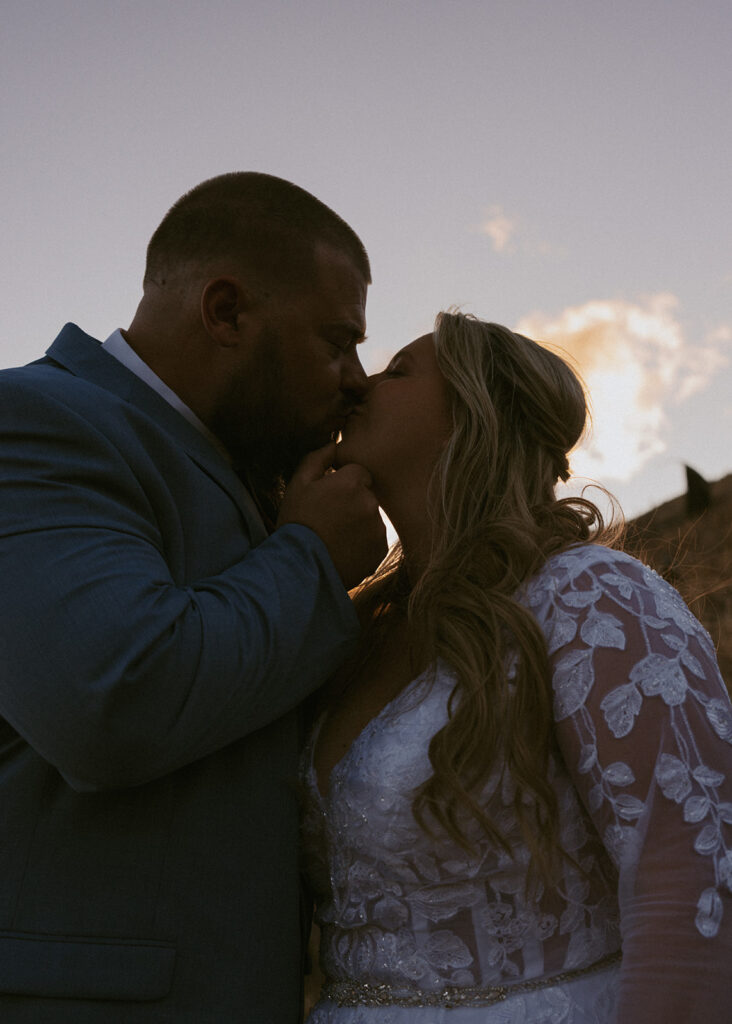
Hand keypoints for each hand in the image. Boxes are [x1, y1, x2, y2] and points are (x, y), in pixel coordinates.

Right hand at [277, 443, 387, 589]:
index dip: (342, 484)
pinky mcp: (379, 551)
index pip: (358, 473)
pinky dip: (362, 544)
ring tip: (333, 537)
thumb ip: (317, 458)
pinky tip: (341, 550)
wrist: (299, 567)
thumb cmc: (296, 521)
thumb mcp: (298, 484)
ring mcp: (377, 529)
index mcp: (353, 482)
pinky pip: (373, 540)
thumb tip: (333, 443)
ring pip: (370, 518)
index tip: (328, 498)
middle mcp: (370, 503)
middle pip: (366, 495)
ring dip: (357, 523)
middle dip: (351, 503)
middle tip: (328, 519)